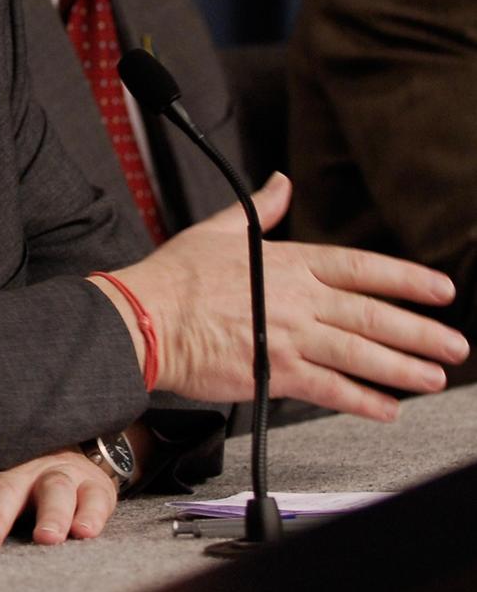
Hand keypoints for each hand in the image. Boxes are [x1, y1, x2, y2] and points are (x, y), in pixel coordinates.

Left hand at [0, 447, 116, 551]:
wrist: (77, 454)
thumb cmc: (25, 482)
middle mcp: (24, 469)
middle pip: (5, 487)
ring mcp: (61, 473)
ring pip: (54, 488)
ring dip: (50, 513)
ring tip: (45, 537)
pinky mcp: (95, 485)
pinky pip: (95, 497)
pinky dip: (91, 513)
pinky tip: (84, 531)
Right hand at [99, 173, 469, 420]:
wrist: (146, 316)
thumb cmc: (177, 276)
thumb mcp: (220, 229)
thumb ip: (261, 208)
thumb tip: (281, 183)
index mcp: (287, 261)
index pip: (360, 267)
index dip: (405, 278)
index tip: (438, 289)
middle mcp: (296, 298)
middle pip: (371, 314)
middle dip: (419, 330)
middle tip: (453, 344)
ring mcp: (287, 336)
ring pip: (360, 353)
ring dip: (402, 367)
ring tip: (432, 376)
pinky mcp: (273, 372)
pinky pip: (329, 389)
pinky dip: (362, 400)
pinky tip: (386, 408)